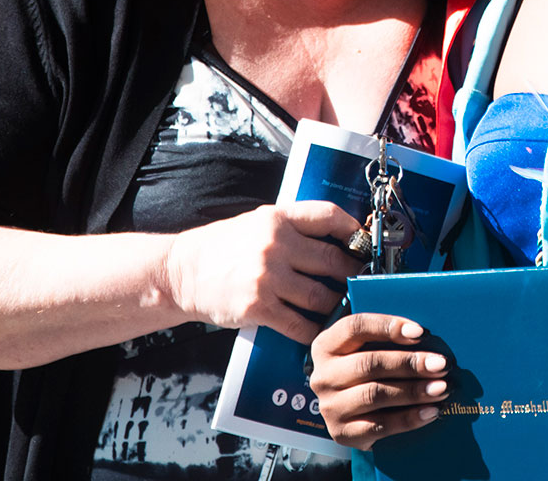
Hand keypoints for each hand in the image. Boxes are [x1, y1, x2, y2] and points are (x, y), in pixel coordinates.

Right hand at [165, 201, 363, 343]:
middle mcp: (275, 245)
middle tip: (362, 284)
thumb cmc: (222, 248)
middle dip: (354, 275)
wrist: (181, 272)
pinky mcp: (259, 308)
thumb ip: (293, 226)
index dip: (355, 231)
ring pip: (323, 296)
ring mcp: (268, 277)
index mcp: (278, 218)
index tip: (366, 244)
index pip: (329, 216)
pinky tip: (318, 331)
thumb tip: (339, 238)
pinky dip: (314, 331)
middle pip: (334, 261)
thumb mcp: (258, 222)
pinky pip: (301, 324)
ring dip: (337, 306)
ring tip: (342, 309)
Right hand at [308, 312, 450, 449]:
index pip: (355, 327)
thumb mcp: (369, 350)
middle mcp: (323, 376)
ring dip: (413, 391)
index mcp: (327, 346)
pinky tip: (431, 411)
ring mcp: (330, 406)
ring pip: (375, 394)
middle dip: (410, 363)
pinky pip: (380, 425)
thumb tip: (428, 336)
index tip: (421, 332)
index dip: (388, 327)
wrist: (354, 417)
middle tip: (440, 365)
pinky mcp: (342, 433)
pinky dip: (409, 418)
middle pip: (369, 363)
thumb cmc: (370, 373)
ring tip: (441, 388)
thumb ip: (390, 340)